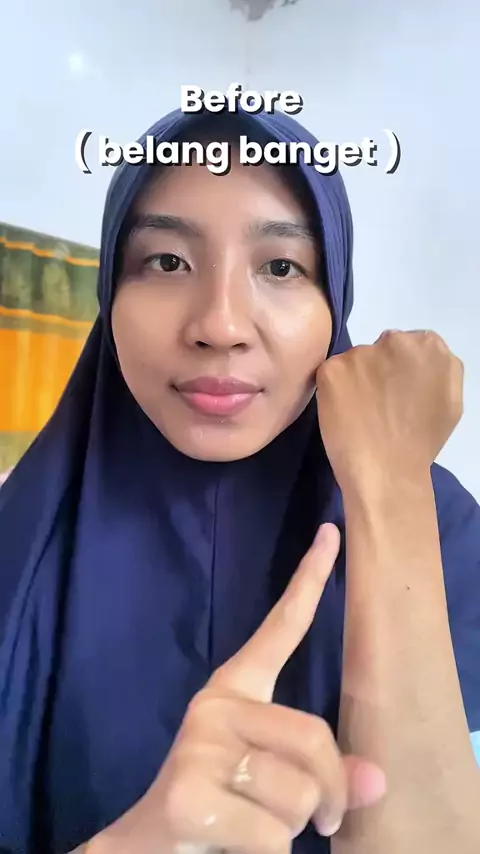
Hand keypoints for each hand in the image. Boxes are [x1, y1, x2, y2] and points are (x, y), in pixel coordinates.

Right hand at [98, 525, 385, 853]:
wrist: (150, 851)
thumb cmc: (221, 809)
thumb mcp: (278, 784)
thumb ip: (326, 772)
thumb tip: (378, 780)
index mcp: (236, 691)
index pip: (281, 627)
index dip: (310, 580)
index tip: (332, 533)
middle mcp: (215, 705)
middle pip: (314, 737)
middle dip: (329, 794)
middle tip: (321, 821)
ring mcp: (198, 745)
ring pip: (299, 795)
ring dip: (292, 830)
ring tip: (253, 829)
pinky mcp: (187, 795)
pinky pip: (272, 835)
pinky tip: (231, 846)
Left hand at [316, 330, 463, 489]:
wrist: (386, 471)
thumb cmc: (422, 442)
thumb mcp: (450, 399)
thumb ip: (439, 369)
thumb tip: (420, 362)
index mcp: (429, 345)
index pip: (409, 345)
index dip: (400, 370)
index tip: (397, 393)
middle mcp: (395, 340)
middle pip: (382, 348)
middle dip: (378, 370)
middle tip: (378, 404)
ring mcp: (361, 353)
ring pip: (355, 361)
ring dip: (355, 379)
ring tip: (360, 413)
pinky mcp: (332, 368)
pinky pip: (331, 374)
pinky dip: (333, 390)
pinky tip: (343, 413)